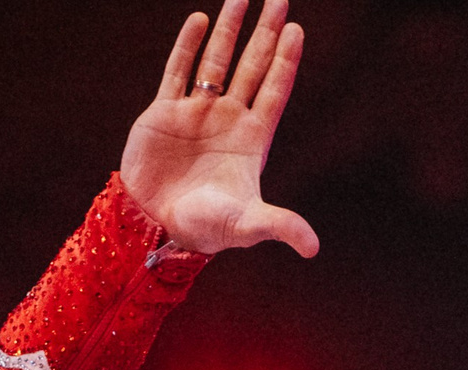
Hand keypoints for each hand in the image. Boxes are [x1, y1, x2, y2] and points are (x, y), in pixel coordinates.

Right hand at [122, 0, 317, 256]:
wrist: (154, 228)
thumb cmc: (204, 230)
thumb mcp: (245, 226)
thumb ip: (279, 226)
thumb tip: (313, 248)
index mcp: (250, 140)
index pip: (273, 91)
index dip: (285, 61)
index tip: (295, 30)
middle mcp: (228, 120)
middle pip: (252, 66)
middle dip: (265, 33)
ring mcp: (197, 113)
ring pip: (217, 61)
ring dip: (229, 30)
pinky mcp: (164, 113)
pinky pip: (178, 71)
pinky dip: (188, 46)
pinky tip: (200, 20)